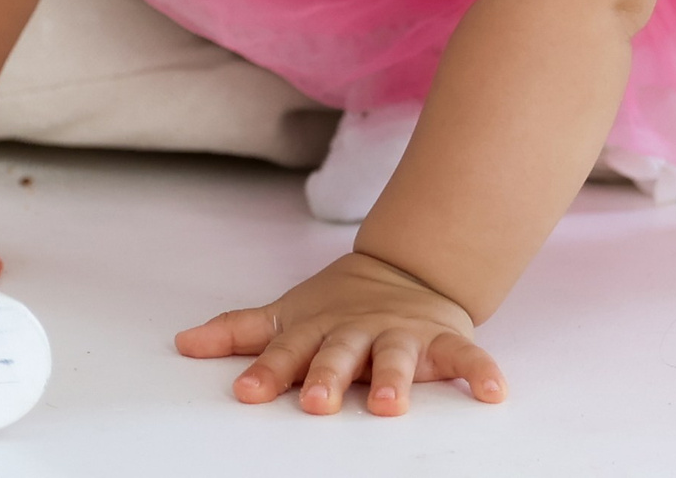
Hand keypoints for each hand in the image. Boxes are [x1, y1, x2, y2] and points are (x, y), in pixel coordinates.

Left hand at [175, 250, 504, 414]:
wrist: (405, 269)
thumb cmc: (337, 308)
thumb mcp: (288, 317)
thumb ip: (240, 333)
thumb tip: (182, 343)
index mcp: (318, 330)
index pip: (287, 352)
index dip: (268, 372)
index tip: (248, 392)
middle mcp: (357, 332)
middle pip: (340, 355)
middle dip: (328, 378)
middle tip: (317, 403)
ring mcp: (401, 335)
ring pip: (398, 357)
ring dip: (395, 380)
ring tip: (389, 405)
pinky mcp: (443, 338)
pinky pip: (466, 356)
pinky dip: (481, 371)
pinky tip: (494, 391)